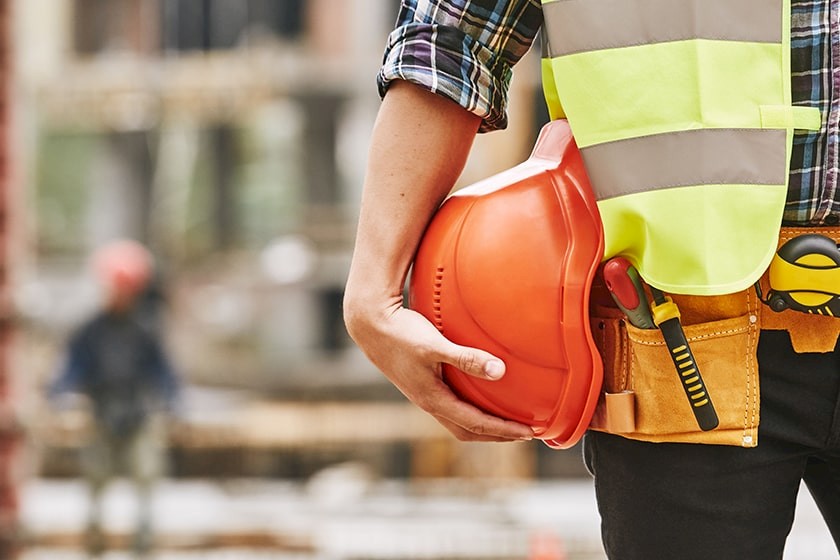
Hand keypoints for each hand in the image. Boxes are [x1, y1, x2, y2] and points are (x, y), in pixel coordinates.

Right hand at [345, 299, 534, 441]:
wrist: (369, 325)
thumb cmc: (401, 333)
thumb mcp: (434, 345)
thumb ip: (466, 357)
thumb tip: (500, 371)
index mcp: (433, 399)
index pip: (476, 424)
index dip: (504, 431)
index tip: (529, 433)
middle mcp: (429, 402)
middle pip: (468, 430)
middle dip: (496, 435)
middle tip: (523, 434)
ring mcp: (424, 394)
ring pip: (458, 420)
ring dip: (484, 425)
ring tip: (506, 420)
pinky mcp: (421, 383)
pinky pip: (452, 406)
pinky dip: (471, 409)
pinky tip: (480, 395)